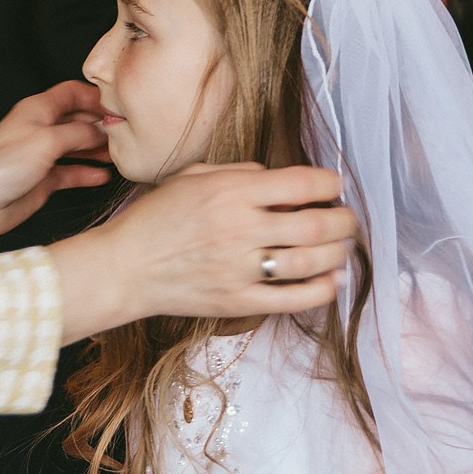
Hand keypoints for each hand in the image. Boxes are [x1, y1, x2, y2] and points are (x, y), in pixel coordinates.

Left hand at [0, 82, 111, 248]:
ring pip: (77, 147)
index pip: (73, 93)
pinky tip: (103, 176)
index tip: (120, 107)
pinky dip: (87, 173)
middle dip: (101, 125)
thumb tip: (103, 130)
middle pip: (78, 120)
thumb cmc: (0, 165)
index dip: (96, 97)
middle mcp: (41, 129)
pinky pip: (71, 172)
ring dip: (97, 150)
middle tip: (127, 134)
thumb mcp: (47, 140)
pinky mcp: (42, 180)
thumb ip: (79, 133)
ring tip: (120, 155)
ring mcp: (42, 155)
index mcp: (38, 109)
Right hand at [49, 162, 356, 343]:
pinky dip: (321, 291)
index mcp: (231, 191)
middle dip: (343, 220)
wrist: (124, 266)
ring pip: (310, 261)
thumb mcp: (192, 176)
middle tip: (348, 219)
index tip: (335, 185)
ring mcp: (240, 268)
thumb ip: (240, 173)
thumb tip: (279, 181)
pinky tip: (334, 281)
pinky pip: (292, 299)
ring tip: (343, 247)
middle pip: (315, 223)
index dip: (329, 182)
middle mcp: (241, 228)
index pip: (301, 182)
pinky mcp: (238, 300)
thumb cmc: (155, 218)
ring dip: (337, 253)